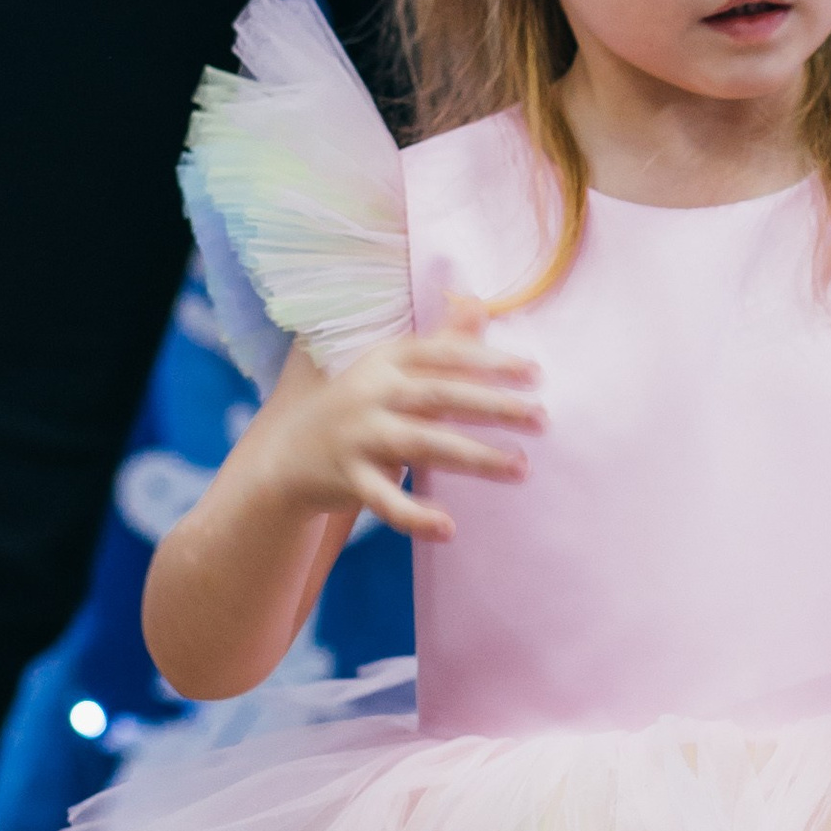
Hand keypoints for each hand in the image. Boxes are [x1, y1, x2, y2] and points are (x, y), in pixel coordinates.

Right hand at [259, 302, 542, 546]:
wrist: (288, 453)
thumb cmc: (357, 406)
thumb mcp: (390, 369)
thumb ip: (439, 343)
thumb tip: (479, 301)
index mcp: (386, 361)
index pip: (443, 355)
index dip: (489, 361)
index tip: (535, 374)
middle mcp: (371, 393)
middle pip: (440, 395)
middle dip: (493, 406)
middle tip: (542, 417)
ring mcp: (358, 436)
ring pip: (423, 444)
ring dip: (475, 458)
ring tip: (521, 468)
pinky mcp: (348, 477)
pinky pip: (385, 500)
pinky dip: (415, 516)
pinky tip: (448, 528)